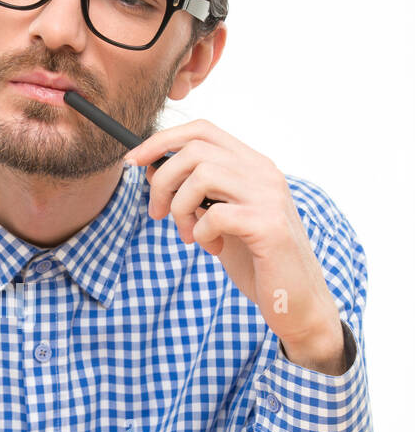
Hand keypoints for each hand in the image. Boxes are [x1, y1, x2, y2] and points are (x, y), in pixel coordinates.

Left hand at [126, 119, 343, 356]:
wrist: (297, 301)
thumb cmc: (257, 260)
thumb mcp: (219, 220)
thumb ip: (195, 194)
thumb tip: (152, 168)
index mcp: (253, 166)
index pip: (202, 130)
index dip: (161, 140)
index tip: (134, 161)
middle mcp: (264, 173)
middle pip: (194, 150)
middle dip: (162, 181)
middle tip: (158, 214)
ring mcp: (269, 197)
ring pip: (202, 176)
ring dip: (181, 209)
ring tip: (189, 236)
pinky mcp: (269, 226)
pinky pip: (215, 215)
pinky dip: (200, 232)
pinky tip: (212, 248)